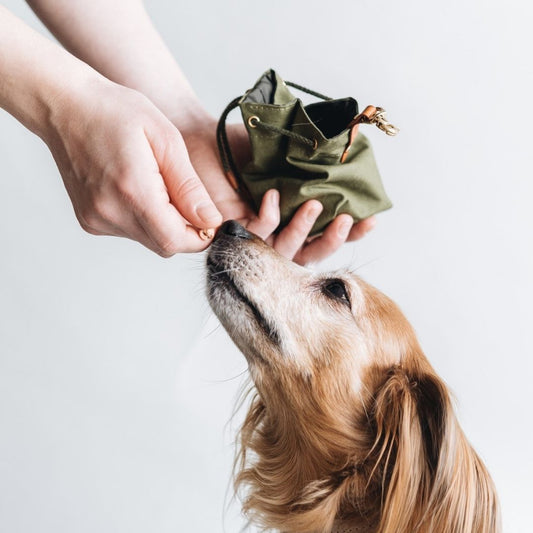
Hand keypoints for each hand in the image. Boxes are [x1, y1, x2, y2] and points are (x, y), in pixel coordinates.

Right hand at [42, 79, 221, 255]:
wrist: (64, 107)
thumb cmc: (116, 112)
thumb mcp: (166, 139)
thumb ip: (189, 186)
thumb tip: (211, 220)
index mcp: (132, 189)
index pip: (176, 240)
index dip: (201, 235)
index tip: (209, 216)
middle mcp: (109, 212)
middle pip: (165, 245)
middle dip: (186, 230)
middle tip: (184, 194)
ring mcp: (95, 219)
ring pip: (149, 240)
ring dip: (165, 223)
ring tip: (156, 183)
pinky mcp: (88, 221)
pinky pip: (131, 232)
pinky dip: (144, 219)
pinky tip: (136, 188)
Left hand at [178, 118, 375, 264]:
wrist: (202, 136)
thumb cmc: (243, 145)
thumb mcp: (285, 151)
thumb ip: (312, 160)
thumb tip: (351, 155)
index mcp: (293, 216)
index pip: (325, 234)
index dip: (351, 233)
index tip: (371, 218)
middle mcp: (277, 231)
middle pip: (309, 253)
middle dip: (332, 241)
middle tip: (345, 220)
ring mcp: (255, 237)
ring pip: (285, 251)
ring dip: (303, 231)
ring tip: (315, 205)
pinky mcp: (232, 233)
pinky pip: (256, 235)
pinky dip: (268, 217)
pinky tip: (272, 196)